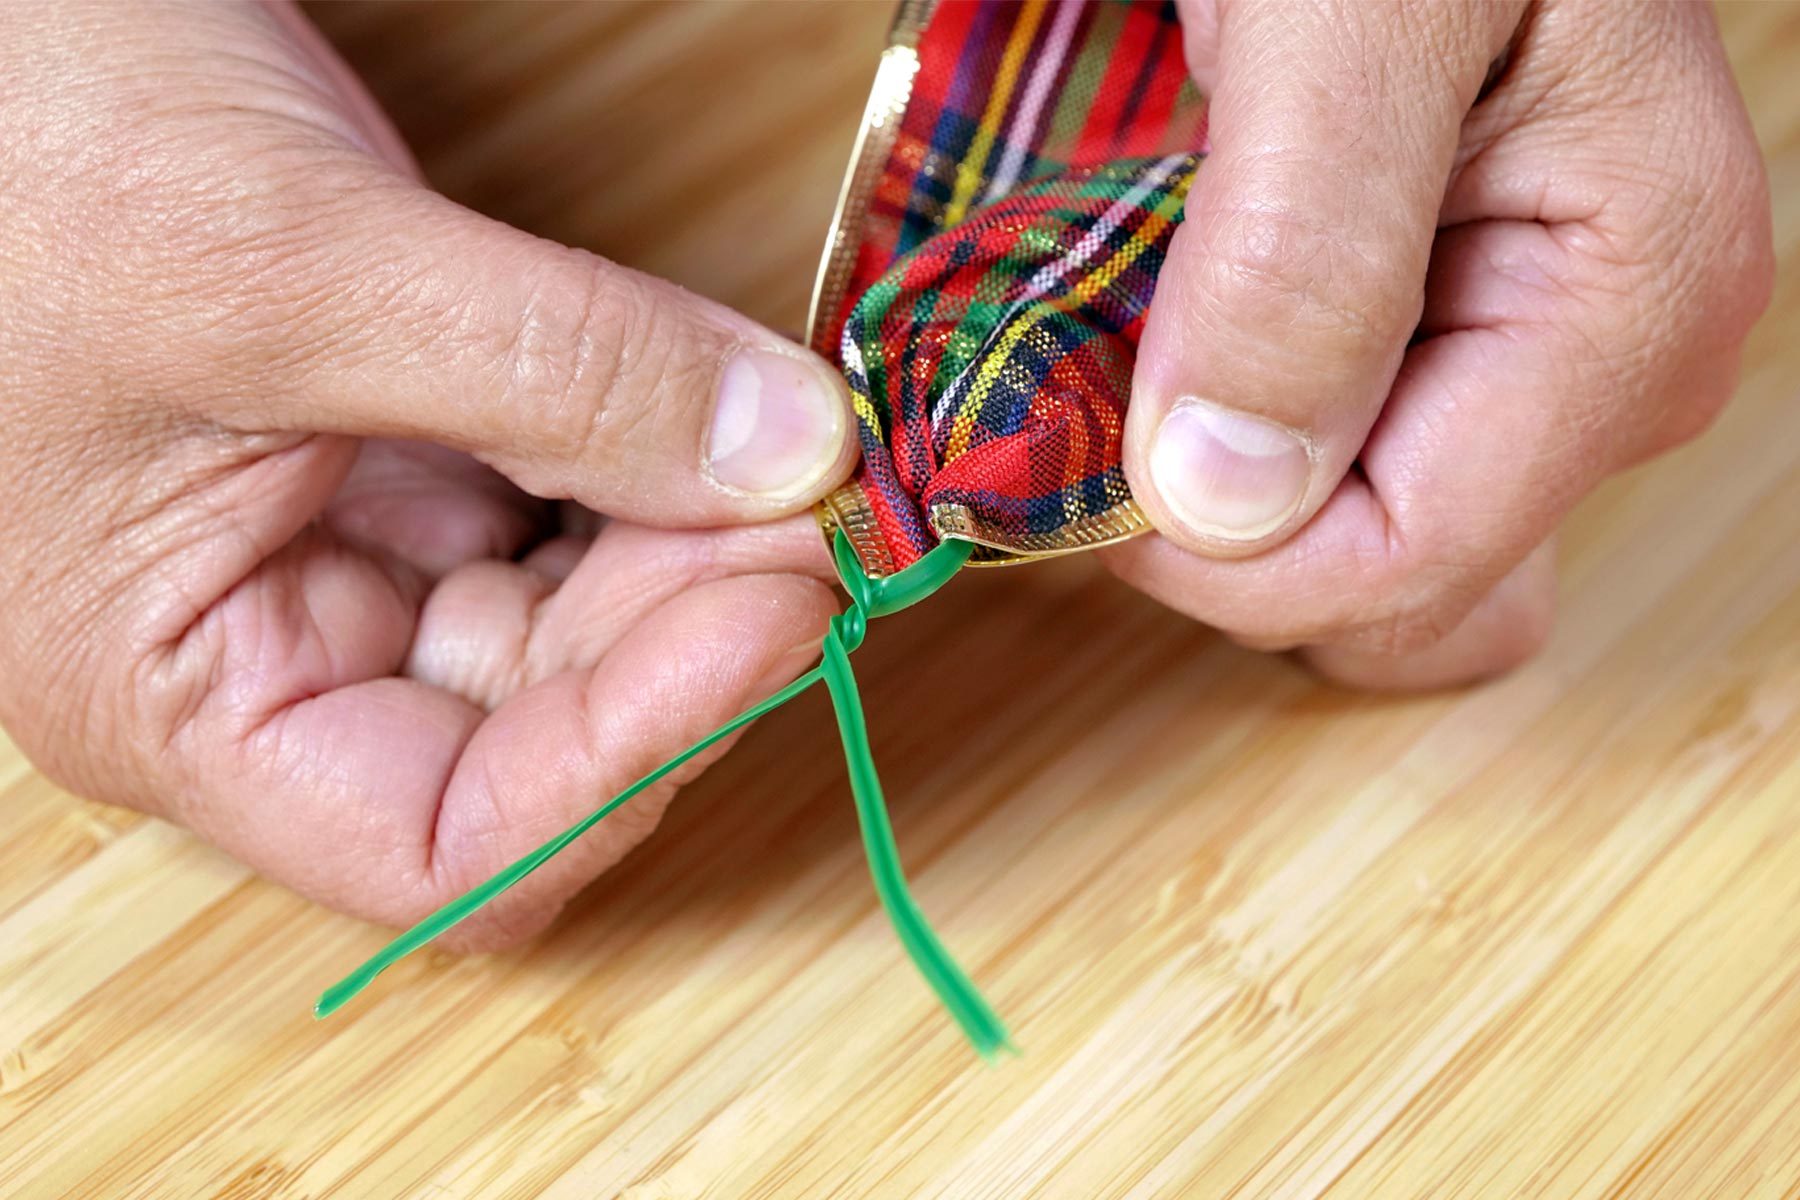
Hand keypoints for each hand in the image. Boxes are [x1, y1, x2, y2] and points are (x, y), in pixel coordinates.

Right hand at [0, 2, 854, 945]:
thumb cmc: (24, 144)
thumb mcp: (295, 266)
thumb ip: (561, 373)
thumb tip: (793, 457)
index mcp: (186, 697)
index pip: (451, 845)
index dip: (632, 757)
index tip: (773, 610)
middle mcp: (272, 656)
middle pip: (540, 729)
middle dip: (688, 630)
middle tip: (807, 500)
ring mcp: (340, 553)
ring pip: (568, 623)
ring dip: (688, 553)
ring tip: (775, 448)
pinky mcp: (400, 456)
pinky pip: (564, 509)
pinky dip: (655, 472)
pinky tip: (715, 413)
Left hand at [1110, 0, 1772, 688]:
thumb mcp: (1358, 10)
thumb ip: (1304, 250)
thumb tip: (1225, 497)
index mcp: (1630, 311)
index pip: (1402, 566)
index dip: (1208, 553)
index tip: (1068, 448)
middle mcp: (1610, 374)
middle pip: (1391, 595)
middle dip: (1219, 543)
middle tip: (1091, 394)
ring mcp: (1536, 369)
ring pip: (1362, 565)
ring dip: (1215, 519)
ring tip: (1129, 364)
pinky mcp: (1458, 348)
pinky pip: (1342, 489)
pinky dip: (1234, 468)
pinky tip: (1169, 366)